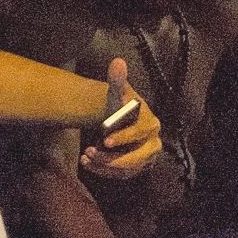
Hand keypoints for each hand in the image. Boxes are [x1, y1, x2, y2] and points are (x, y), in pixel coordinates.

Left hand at [81, 57, 160, 178]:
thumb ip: (117, 79)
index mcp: (151, 124)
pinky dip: (105, 172)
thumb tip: (118, 62)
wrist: (119, 118)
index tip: (105, 139)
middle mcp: (152, 144)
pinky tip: (88, 164)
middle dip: (114, 158)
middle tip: (89, 152)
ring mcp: (145, 158)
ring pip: (128, 169)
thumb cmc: (120, 105)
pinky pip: (122, 175)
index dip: (125, 136)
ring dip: (106, 166)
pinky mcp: (136, 168)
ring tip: (86, 158)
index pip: (141, 133)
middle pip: (137, 156)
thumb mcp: (118, 92)